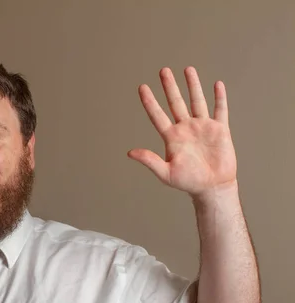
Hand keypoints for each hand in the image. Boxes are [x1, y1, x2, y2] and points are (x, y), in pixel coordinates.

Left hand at [128, 67, 236, 196]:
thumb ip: (149, 160)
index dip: (149, 101)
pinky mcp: (219, 130)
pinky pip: (220, 110)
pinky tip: (217, 85)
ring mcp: (202, 127)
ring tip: (187, 69)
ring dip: (192, 85)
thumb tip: (130, 153)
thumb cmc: (188, 182)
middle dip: (170, 86)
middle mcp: (185, 128)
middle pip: (175, 102)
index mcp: (171, 137)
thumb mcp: (165, 173)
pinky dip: (219, 98)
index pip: (157, 115)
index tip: (142, 87)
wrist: (212, 187)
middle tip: (163, 70)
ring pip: (196, 101)